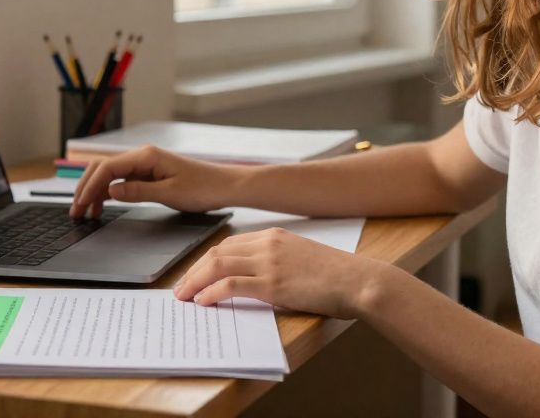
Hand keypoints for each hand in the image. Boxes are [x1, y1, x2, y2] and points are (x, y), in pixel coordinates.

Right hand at [68, 145, 244, 218]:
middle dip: (86, 188)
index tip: (80, 205)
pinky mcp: (149, 173)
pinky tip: (103, 206)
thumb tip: (110, 191)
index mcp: (146, 156)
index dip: (90, 186)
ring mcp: (145, 164)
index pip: (107, 168)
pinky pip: (122, 180)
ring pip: (110, 174)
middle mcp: (142, 156)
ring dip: (95, 191)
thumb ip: (137, 191)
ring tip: (85, 212)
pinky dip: (109, 192)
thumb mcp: (169, 194)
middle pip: (103, 168)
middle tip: (76, 211)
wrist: (224, 186)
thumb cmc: (202, 188)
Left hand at [173, 227, 390, 319]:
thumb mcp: (302, 259)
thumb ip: (278, 262)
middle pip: (217, 253)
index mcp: (274, 235)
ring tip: (184, 297)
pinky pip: (231, 285)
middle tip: (180, 289)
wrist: (359, 280)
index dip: (206, 260)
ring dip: (195, 282)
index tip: (194, 274)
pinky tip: (203, 302)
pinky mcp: (273, 284)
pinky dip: (212, 292)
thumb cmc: (337, 275)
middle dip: (193, 271)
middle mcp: (268, 244)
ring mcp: (270, 262)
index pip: (228, 245)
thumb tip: (254, 280)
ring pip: (218, 266)